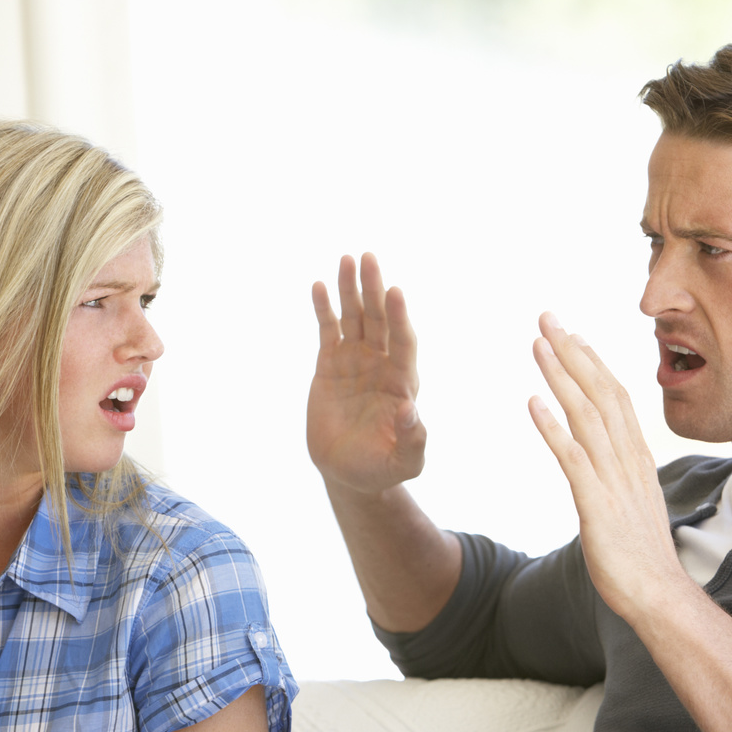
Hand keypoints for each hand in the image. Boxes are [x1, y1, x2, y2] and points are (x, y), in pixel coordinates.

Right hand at [306, 253, 426, 494]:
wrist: (347, 473)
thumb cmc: (381, 469)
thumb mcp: (405, 462)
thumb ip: (413, 439)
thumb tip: (409, 409)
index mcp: (402, 382)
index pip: (403, 341)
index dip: (399, 317)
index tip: (395, 292)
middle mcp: (381, 363)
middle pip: (379, 319)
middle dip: (374, 289)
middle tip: (368, 258)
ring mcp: (355, 360)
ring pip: (355, 317)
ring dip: (350, 289)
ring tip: (346, 259)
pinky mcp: (330, 364)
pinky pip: (328, 330)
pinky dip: (324, 308)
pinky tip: (318, 286)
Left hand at [527, 313, 686, 623]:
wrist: (659, 595)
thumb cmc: (640, 555)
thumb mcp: (629, 503)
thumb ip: (616, 475)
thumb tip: (601, 460)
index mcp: (635, 457)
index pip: (614, 396)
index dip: (591, 362)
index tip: (571, 333)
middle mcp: (627, 459)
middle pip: (601, 392)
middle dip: (573, 352)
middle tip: (547, 317)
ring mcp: (614, 480)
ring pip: (587, 415)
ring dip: (560, 376)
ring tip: (537, 344)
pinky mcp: (598, 505)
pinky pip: (573, 459)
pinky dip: (553, 428)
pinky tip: (532, 403)